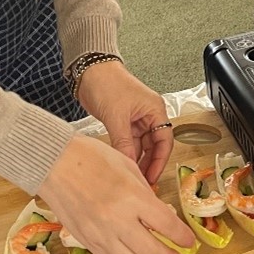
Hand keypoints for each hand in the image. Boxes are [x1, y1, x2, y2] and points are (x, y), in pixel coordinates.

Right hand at [37, 135, 194, 253]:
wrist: (53, 163)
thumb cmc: (90, 157)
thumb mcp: (129, 167)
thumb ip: (146, 194)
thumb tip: (159, 215)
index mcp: (132, 198)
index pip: (167, 226)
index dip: (182, 237)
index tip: (189, 241)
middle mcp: (117, 220)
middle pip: (152, 253)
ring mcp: (100, 234)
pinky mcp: (86, 240)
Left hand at [74, 60, 173, 185]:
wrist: (88, 71)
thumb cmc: (107, 83)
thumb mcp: (116, 116)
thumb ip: (123, 142)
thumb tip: (128, 165)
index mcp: (155, 110)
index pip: (165, 140)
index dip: (160, 160)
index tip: (152, 177)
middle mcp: (149, 115)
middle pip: (155, 146)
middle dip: (149, 164)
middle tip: (142, 182)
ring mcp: (136, 120)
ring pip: (141, 146)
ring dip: (137, 160)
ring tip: (131, 177)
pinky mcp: (123, 123)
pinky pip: (129, 143)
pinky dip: (126, 154)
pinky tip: (123, 165)